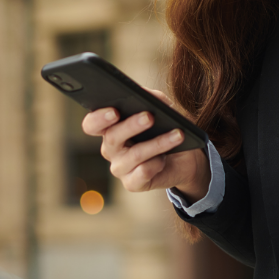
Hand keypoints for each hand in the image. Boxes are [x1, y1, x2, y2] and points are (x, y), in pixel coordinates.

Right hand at [81, 88, 210, 202]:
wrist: (186, 158)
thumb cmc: (167, 128)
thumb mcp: (163, 108)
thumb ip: (153, 98)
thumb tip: (147, 95)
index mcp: (110, 128)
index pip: (92, 124)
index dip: (98, 118)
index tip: (114, 111)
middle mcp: (111, 148)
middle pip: (112, 137)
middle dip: (131, 126)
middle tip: (149, 117)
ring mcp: (120, 167)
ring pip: (134, 155)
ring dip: (157, 143)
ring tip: (176, 134)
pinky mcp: (132, 183)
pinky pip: (142, 173)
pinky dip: (157, 163)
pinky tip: (165, 158)